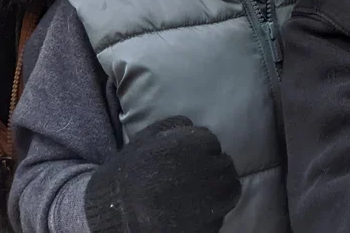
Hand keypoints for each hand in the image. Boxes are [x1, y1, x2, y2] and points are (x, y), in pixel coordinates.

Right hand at [85, 116, 241, 232]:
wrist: (118, 210)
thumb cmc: (131, 171)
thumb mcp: (148, 136)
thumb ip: (175, 126)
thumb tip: (192, 127)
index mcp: (197, 144)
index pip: (213, 143)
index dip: (201, 150)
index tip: (188, 158)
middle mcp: (210, 170)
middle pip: (226, 165)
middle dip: (214, 168)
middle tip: (198, 175)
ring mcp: (212, 200)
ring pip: (231, 189)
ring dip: (221, 188)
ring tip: (203, 192)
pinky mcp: (209, 225)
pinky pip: (221, 214)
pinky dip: (213, 211)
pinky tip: (196, 210)